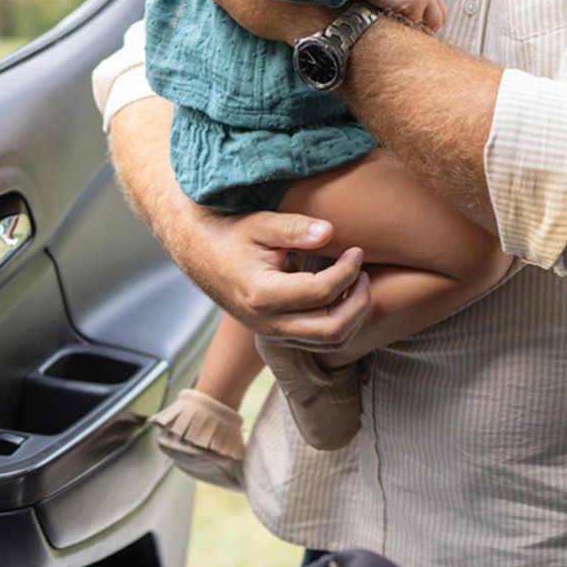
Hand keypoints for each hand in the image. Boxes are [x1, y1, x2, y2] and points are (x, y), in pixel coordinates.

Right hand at [190, 209, 373, 347]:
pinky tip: (344, 295)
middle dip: (359, 302)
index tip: (357, 251)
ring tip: (358, 283)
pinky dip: (341, 323)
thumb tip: (330, 231)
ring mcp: (273, 333)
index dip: (348, 271)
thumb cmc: (232, 235)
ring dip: (354, 316)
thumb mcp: (260, 224)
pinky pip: (319, 342)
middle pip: (332, 330)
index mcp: (263, 295)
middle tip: (364, 272)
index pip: (322, 292)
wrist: (201, 256)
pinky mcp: (278, 335)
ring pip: (330, 343)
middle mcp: (268, 323)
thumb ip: (294, 228)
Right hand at [355, 0, 446, 30]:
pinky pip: (415, 23)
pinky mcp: (417, 0)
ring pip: (430, 24)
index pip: (440, 12)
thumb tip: (411, 22)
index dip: (431, 23)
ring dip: (417, 29)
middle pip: (440, 19)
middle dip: (429, 29)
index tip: (420, 31)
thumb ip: (410, 3)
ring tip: (403, 28)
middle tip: (414, 36)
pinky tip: (395, 22)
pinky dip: (406, 26)